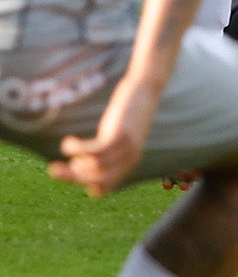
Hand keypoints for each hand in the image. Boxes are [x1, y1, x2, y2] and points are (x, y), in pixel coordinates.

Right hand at [48, 75, 159, 197]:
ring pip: (93, 167)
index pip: (104, 188)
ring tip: (66, 147)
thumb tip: (80, 164)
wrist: (145, 89)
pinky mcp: (120, 136)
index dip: (85, 184)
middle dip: (72, 178)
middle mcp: (130, 160)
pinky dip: (77, 150)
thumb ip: (106, 152)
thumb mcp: (118, 136)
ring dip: (72, 163)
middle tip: (53, 170)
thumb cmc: (128, 114)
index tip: (73, 171)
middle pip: (96, 180)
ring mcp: (126, 149)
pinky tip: (68, 141)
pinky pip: (93, 152)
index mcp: (129, 164)